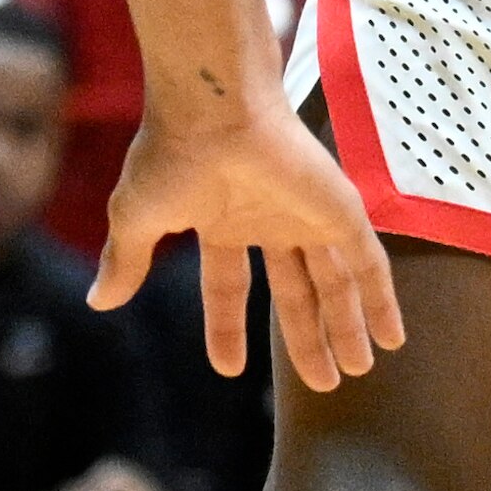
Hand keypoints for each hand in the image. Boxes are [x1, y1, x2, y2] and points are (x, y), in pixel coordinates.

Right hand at [92, 87, 403, 393]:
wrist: (212, 106)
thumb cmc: (170, 156)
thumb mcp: (137, 219)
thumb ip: (126, 261)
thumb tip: (97, 302)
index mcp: (220, 220)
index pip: (228, 285)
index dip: (227, 325)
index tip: (228, 368)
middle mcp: (267, 219)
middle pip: (293, 290)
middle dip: (305, 336)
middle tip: (323, 384)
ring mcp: (306, 214)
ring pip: (333, 282)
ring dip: (345, 327)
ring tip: (356, 370)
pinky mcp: (339, 208)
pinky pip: (368, 263)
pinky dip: (382, 300)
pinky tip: (393, 337)